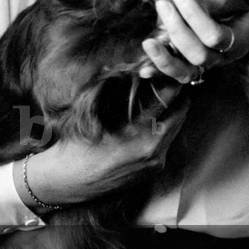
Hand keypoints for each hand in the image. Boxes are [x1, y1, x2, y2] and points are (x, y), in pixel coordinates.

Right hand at [15, 85, 190, 208]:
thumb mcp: (96, 113)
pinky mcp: (153, 171)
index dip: (170, 80)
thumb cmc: (78, 144)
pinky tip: (151, 117)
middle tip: (169, 78)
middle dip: (177, 95)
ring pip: (175, 128)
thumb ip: (117, 91)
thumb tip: (130, 68)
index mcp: (141, 136)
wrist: (69, 180)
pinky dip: (163, 127)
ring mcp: (155, 163)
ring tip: (161, 94)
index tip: (167, 68)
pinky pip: (166, 143)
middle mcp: (154, 152)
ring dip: (172, 111)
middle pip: (180, 114)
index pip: (169, 100)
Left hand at [139, 0, 248, 83]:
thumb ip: (218, 0)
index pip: (214, 35)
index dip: (193, 14)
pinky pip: (178, 74)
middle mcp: (224, 58)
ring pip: (186, 72)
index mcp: (239, 41)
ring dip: (164, 58)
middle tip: (162, 4)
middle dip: (176, 29)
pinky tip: (144, 70)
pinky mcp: (196, 67)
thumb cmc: (248, 5)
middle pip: (198, 55)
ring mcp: (209, 66)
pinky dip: (160, 72)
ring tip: (147, 42)